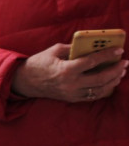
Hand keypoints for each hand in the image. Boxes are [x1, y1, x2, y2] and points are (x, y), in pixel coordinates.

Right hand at [10, 42, 126, 101]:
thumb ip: (73, 48)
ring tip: (120, 72)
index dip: (107, 55)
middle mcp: (71, 83)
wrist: (25, 81)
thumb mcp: (54, 51)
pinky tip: (110, 82)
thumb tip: (91, 47)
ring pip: (100, 89)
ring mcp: (72, 93)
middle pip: (101, 78)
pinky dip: (105, 89)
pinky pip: (94, 96)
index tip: (119, 49)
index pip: (92, 62)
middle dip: (116, 70)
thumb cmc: (39, 63)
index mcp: (66, 69)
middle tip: (124, 62)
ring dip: (113, 81)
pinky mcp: (72, 98)